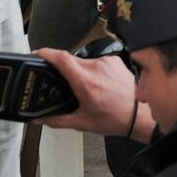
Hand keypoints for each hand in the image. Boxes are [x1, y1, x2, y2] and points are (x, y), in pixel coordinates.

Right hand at [36, 50, 154, 140]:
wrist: (138, 115)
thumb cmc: (114, 119)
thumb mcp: (82, 123)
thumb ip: (57, 119)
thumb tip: (39, 118)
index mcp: (86, 82)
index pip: (62, 59)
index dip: (47, 53)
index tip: (38, 53)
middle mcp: (96, 68)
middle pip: (70, 60)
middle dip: (63, 68)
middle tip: (63, 82)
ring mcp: (107, 62)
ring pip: (84, 61)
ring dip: (80, 71)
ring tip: (87, 87)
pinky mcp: (115, 60)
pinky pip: (97, 61)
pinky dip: (93, 70)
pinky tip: (99, 83)